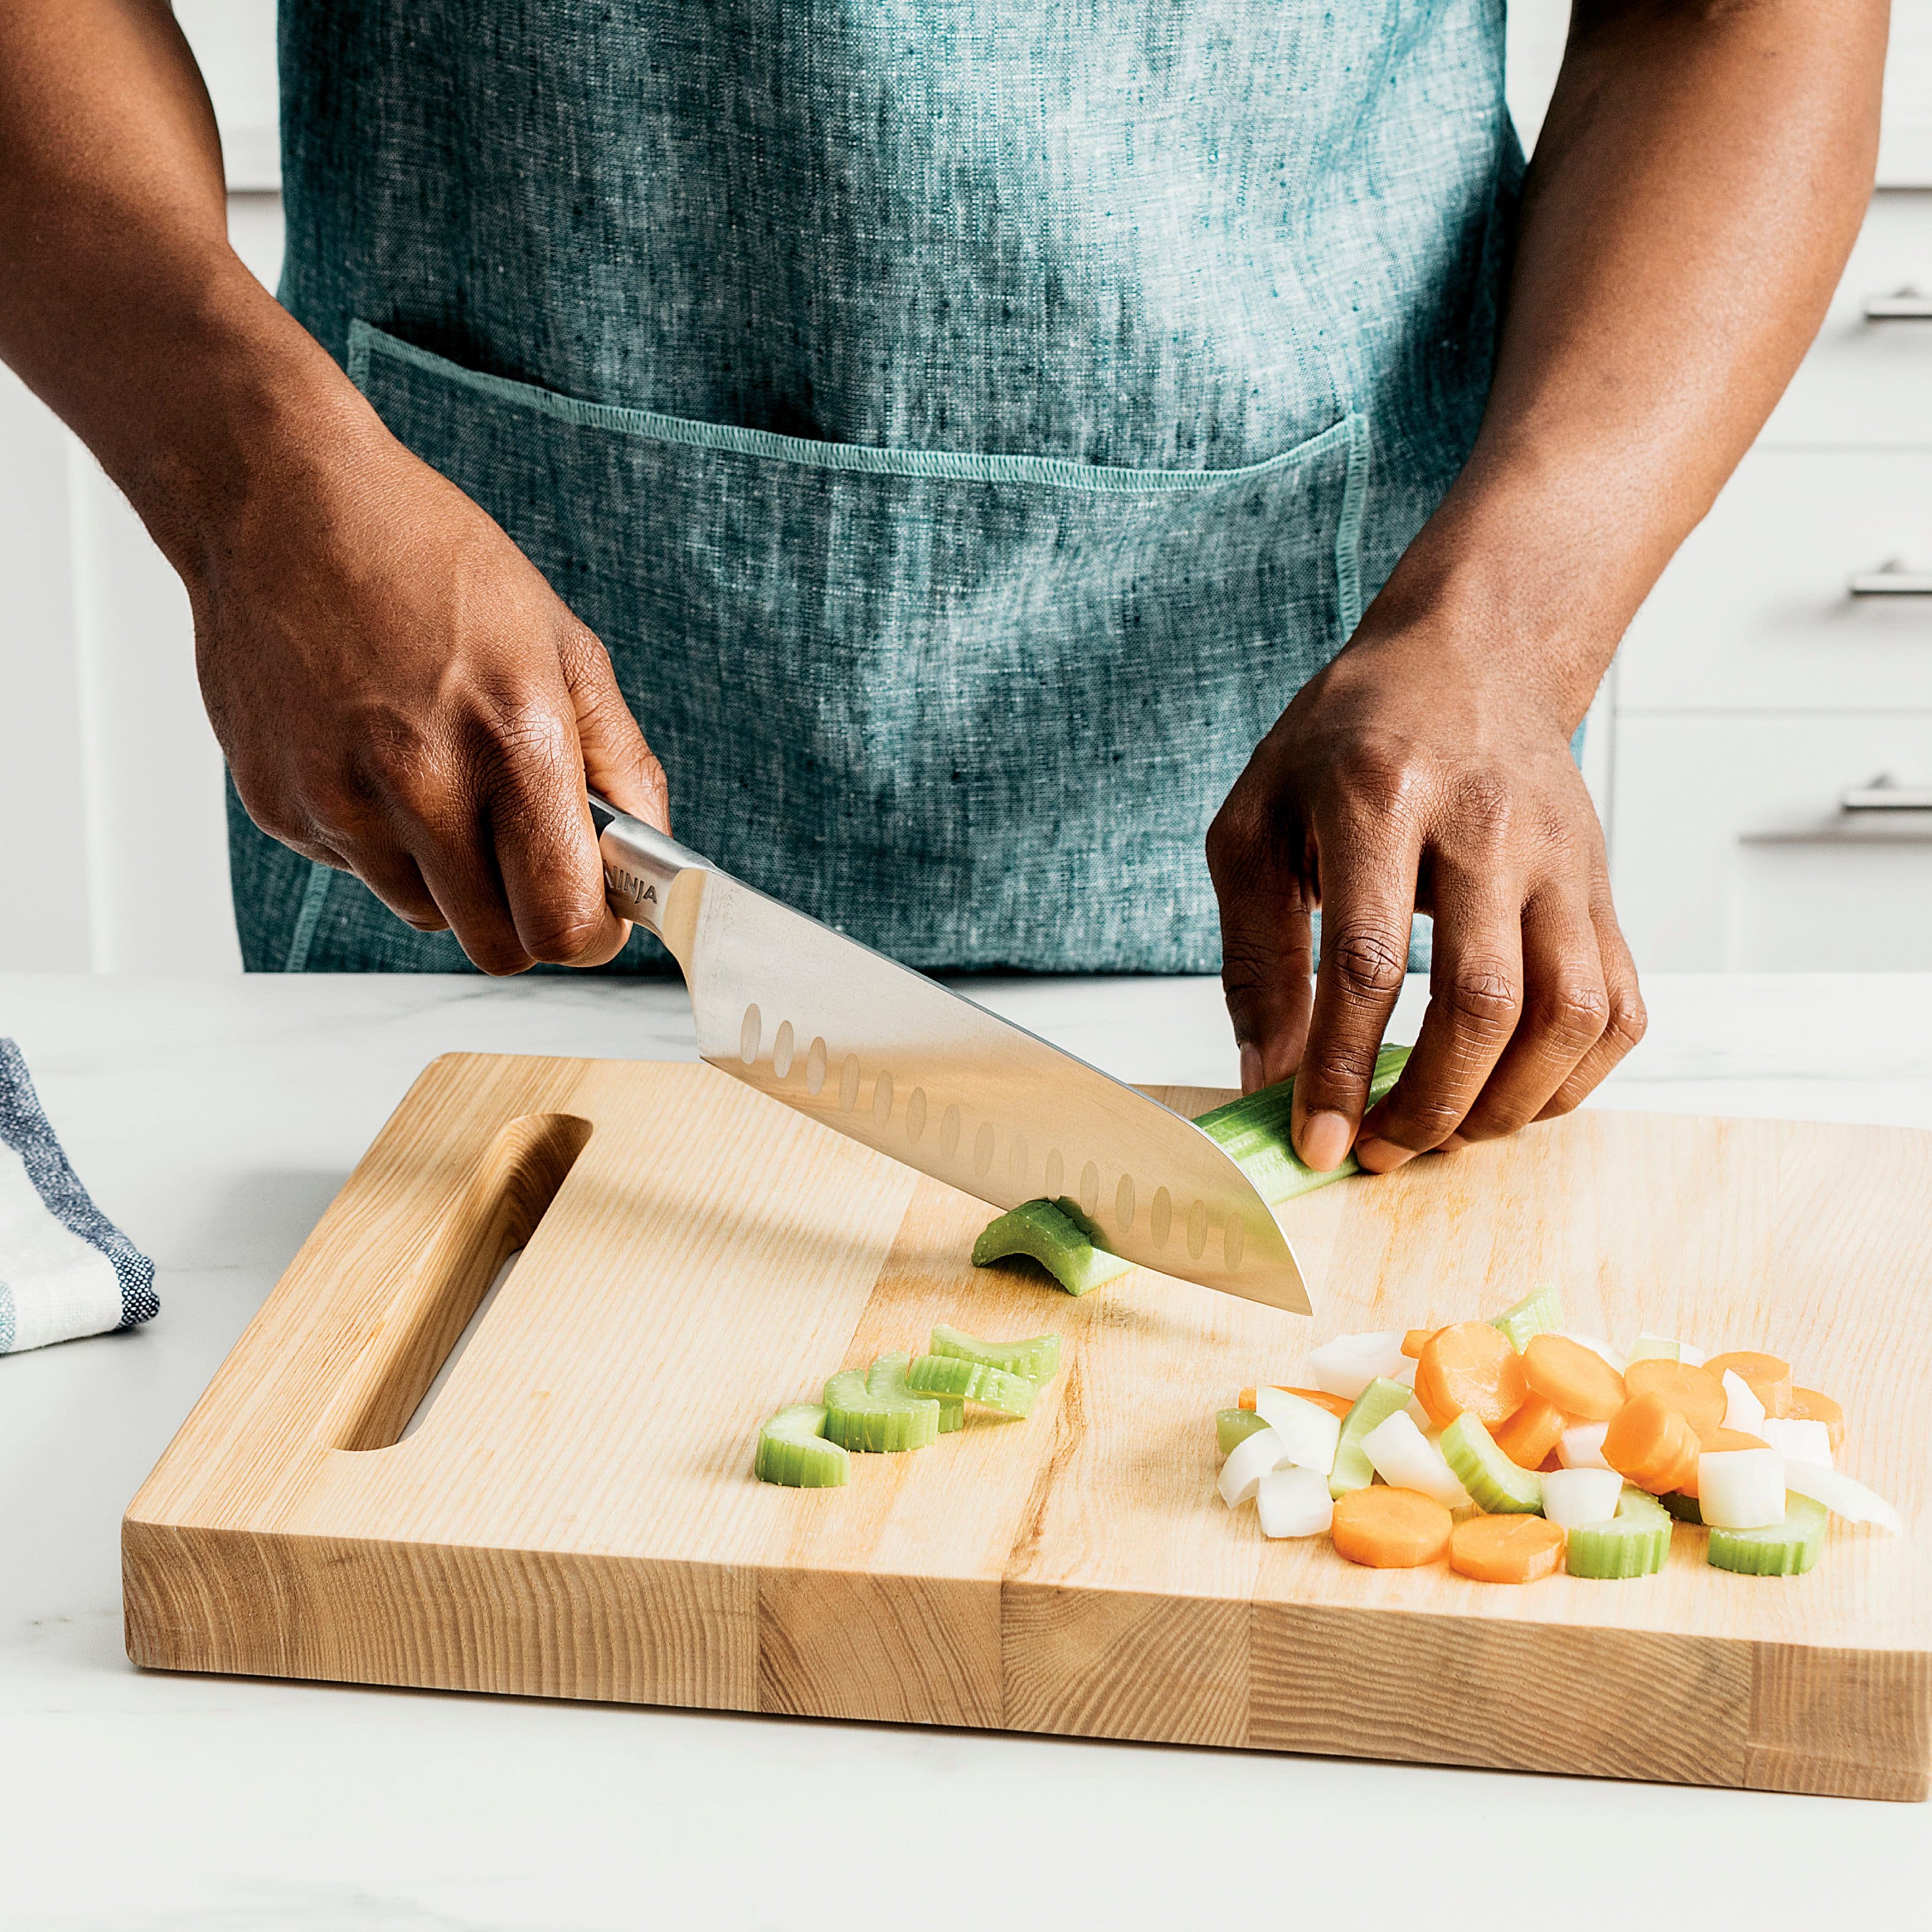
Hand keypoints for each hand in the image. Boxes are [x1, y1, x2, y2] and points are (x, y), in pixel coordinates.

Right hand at [191, 409, 670, 972]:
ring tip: (442, 773)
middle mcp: (419, 785)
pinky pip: (359, 871)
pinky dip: (383, 837)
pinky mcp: (279, 806)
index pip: (563, 924)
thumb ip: (621, 765)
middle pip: (498, 948)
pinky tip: (376, 751)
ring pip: (426, 916)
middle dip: (528, 917)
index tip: (598, 907)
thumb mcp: (564, 647)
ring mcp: (338, 803)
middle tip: (531, 854)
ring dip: (451, 875)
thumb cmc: (431, 562)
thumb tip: (647, 858)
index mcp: (511, 743)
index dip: (594, 932)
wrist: (279, 503)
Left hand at [1206, 621, 1644, 1174]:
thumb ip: (1256, 955)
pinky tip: (1508, 1091)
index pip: (1367, 963)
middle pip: (1482, 1001)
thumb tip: (1267, 1080)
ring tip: (1441, 1129)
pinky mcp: (1603, 886)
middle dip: (1429, 1106)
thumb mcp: (1258, 825)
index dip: (1341, 1071)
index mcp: (1378, 796)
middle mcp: (1485, 824)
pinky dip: (1572, 1077)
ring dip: (1506, 1104)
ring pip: (1569, 1014)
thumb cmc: (1346, 745)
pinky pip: (1619, 1007)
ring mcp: (1562, 856)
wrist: (1469, 656)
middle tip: (1378, 1150)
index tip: (1317, 1145)